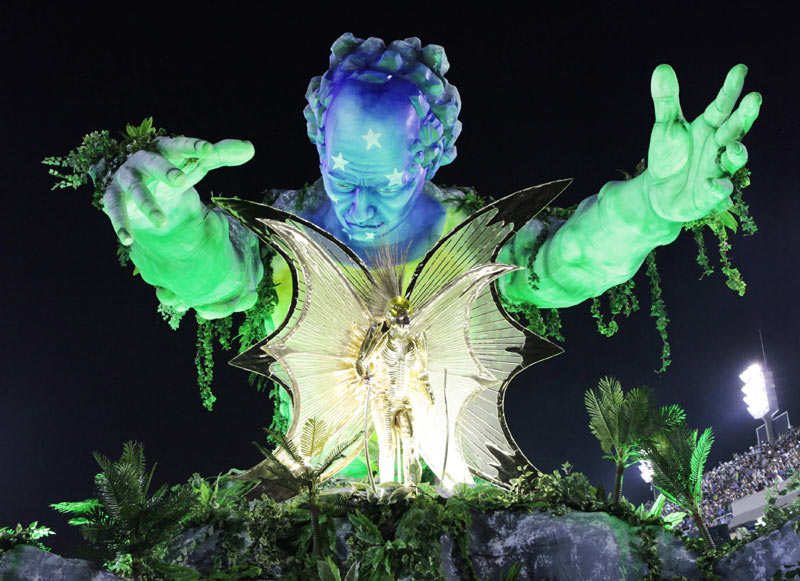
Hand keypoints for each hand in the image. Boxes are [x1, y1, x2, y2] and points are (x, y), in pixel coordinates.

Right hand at [102, 137, 254, 243]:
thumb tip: (250, 148)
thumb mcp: (197, 164)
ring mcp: (126, 179)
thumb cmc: (175, 172)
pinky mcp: (114, 198)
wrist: (144, 190)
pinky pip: (115, 210)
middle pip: (153, 162)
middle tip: (181, 180)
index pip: (180, 145)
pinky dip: (120, 224)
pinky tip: (128, 240)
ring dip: (147, 204)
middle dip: (165, 170)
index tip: (209, 150)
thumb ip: (221, 155)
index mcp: (165, 150)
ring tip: (162, 222)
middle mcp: (143, 160)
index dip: (193, 146)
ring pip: (135, 189)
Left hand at [645, 64, 760, 221]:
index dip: (731, 88)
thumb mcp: (664, 127)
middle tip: (754, 99)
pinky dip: (717, 189)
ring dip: (737, 154)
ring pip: (733, 160)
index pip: (723, 105)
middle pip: (735, 129)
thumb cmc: (668, 156)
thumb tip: (661, 68)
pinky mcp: (709, 195)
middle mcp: (718, 146)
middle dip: (745, 116)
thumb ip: (666, 101)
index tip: (740, 69)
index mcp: (709, 126)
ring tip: (734, 148)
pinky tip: (712, 184)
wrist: (657, 192)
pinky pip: (718, 192)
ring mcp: (717, 170)